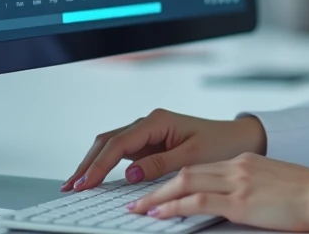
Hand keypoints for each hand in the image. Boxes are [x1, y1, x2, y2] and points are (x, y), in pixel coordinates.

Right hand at [61, 109, 266, 191]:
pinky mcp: (149, 143)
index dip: (99, 165)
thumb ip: (160, 164)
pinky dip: (105, 164)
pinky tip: (95, 178)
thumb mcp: (193, 157)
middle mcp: (148, 123)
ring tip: (76, 184)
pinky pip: (120, 152)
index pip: (118, 144)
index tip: (84, 183)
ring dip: (93, 163)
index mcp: (157, 121)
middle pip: (107, 141)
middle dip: (87, 163)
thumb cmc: (220, 144)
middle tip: (70, 187)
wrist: (238, 139)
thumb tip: (129, 174)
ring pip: (110, 145)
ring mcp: (147, 133)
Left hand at [126, 153, 308, 232]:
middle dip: (158, 187)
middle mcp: (237, 167)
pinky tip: (160, 214)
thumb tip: (239, 203)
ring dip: (158, 198)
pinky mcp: (240, 201)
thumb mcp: (275, 184)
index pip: (201, 169)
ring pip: (185, 183)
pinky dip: (174, 207)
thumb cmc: (308, 195)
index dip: (176, 180)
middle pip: (186, 172)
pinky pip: (197, 201)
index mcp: (245, 162)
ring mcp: (237, 182)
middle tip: (138, 201)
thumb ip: (253, 188)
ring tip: (140, 210)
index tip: (161, 191)